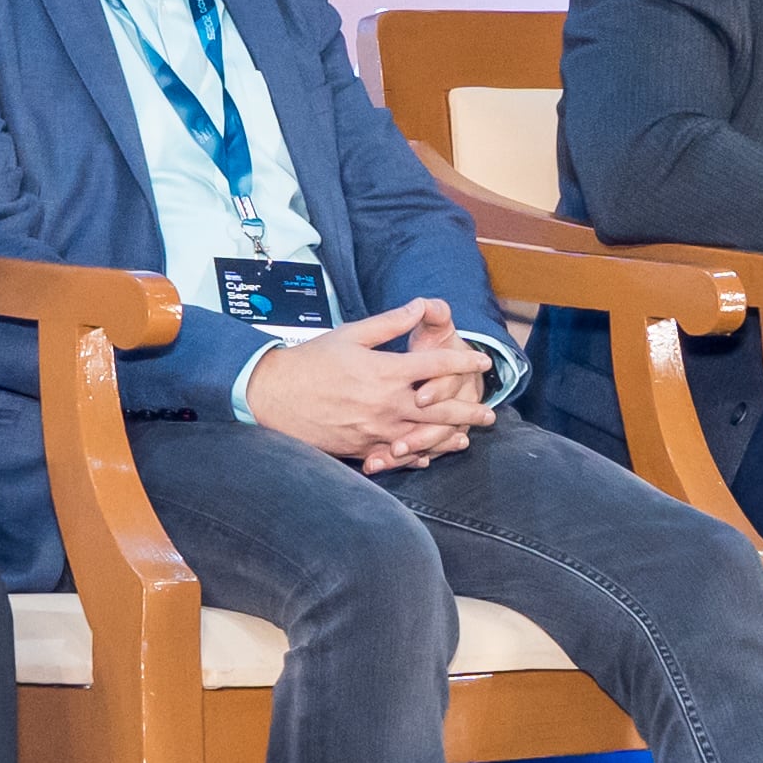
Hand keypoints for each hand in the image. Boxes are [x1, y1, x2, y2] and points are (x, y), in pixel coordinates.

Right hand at [243, 297, 495, 472]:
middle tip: (490, 413)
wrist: (272, 396)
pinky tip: (427, 457)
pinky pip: (396, 456)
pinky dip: (415, 457)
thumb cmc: (311, 362)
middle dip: (469, 411)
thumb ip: (389, 323)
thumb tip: (420, 305)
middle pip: (440, 410)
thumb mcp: (351, 334)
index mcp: (386, 372)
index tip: (484, 361)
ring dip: (448, 438)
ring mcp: (375, 430)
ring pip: (423, 438)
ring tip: (466, 438)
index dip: (464, 361)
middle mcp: (386, 404)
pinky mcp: (361, 448)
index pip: (437, 365)